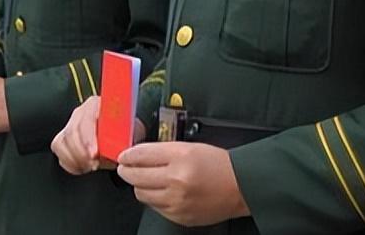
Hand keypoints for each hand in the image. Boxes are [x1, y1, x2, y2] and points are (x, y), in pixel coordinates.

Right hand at [51, 96, 143, 174]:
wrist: (121, 137)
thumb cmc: (126, 133)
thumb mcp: (132, 133)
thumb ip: (125, 138)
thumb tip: (120, 149)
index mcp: (98, 104)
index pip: (87, 119)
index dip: (89, 138)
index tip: (94, 154)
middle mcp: (80, 112)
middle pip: (72, 132)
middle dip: (82, 153)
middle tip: (93, 165)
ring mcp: (70, 124)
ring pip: (62, 142)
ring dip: (76, 159)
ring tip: (91, 166)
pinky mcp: (62, 138)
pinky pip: (59, 151)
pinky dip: (70, 163)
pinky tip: (83, 166)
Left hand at [117, 141, 248, 225]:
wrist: (240, 187)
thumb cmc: (219, 165)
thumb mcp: (192, 147)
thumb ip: (165, 151)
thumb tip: (140, 155)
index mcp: (181, 157)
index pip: (143, 154)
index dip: (129, 155)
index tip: (124, 155)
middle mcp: (177, 179)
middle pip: (136, 176)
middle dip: (127, 170)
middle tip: (126, 167)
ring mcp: (176, 201)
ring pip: (141, 193)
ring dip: (140, 185)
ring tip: (145, 179)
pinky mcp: (178, 216)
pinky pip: (154, 207)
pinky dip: (154, 198)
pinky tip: (161, 191)